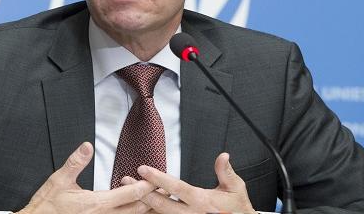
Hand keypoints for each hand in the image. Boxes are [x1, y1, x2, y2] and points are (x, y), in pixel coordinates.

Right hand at [17, 142, 154, 213]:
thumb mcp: (59, 179)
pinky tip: (134, 208)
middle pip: (137, 209)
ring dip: (144, 208)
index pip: (130, 194)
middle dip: (152, 198)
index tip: (157, 178)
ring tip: (155, 199)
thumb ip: (76, 162)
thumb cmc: (48, 205)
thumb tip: (87, 146)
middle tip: (163, 188)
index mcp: (97, 203)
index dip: (146, 186)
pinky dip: (130, 213)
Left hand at [131, 153, 255, 213]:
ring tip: (128, 191)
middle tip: (126, 180)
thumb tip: (223, 156)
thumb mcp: (235, 188)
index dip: (159, 179)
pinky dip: (151, 212)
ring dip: (143, 202)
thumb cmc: (238, 207)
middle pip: (161, 204)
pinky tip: (140, 204)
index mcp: (203, 202)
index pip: (177, 189)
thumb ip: (225, 172)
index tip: (143, 169)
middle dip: (142, 191)